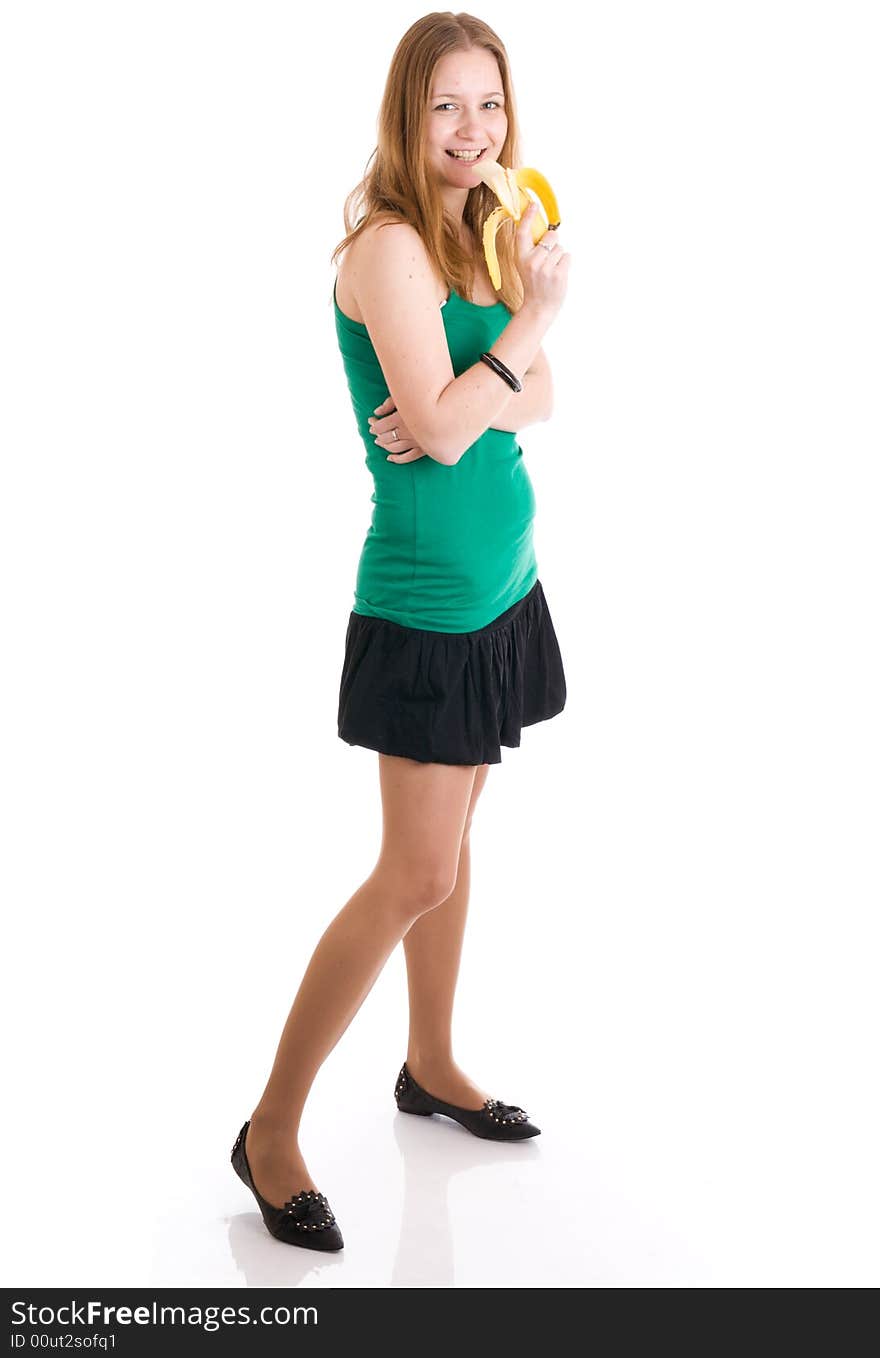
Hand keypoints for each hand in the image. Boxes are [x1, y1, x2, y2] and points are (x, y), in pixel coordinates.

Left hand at [368, 397, 427, 463]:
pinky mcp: (425, 448)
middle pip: (386, 437)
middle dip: (378, 435)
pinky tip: (390, 458)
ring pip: (395, 448)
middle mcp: (408, 431)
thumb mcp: (407, 394)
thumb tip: (376, 412)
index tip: (371, 421)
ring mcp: (417, 441)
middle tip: (374, 432)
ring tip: (379, 442)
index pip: (380, 426)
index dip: (373, 425)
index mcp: (402, 417)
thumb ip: (389, 403)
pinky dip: (397, 459)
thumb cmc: (429, 396)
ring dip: (385, 446)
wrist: (454, 407)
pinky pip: (408, 457)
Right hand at [517, 201, 570, 316]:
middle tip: (547, 259)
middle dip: (553, 243)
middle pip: (551, 236)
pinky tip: (558, 274)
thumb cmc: (534, 284)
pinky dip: (565, 264)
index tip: (533, 205)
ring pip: (560, 247)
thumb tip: (544, 229)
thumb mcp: (525, 265)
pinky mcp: (558, 274)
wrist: (539, 307)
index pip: (522, 233)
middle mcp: (531, 262)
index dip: (528, 217)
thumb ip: (531, 249)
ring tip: (551, 270)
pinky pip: (567, 257)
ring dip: (559, 257)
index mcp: (520, 257)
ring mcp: (545, 269)